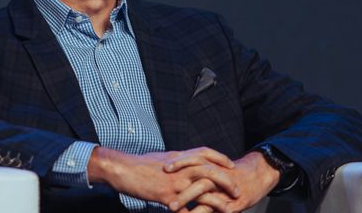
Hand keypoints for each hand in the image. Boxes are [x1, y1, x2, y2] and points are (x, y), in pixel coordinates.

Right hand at [88, 146, 240, 208]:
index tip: (231, 165)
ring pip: (202, 190)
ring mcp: (174, 183)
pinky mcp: (166, 196)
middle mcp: (180, 169)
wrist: (124, 170)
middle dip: (226, 181)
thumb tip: (190, 161)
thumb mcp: (164, 158)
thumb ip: (179, 160)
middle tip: (237, 190)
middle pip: (209, 171)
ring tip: (228, 208)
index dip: (220, 158)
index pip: (205, 153)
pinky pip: (186, 209)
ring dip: (218, 200)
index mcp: (179, 157)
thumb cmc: (142, 164)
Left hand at [167, 151, 279, 212]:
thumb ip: (200, 169)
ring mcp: (224, 188)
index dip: (179, 162)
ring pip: (203, 190)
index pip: (193, 159)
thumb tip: (180, 172)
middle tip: (162, 192)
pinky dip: (203, 211)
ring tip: (171, 208)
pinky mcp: (233, 202)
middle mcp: (217, 174)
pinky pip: (216, 207)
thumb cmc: (234, 173)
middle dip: (178, 185)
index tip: (163, 167)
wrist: (260, 174)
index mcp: (212, 164)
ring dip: (186, 198)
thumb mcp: (217, 167)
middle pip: (195, 175)